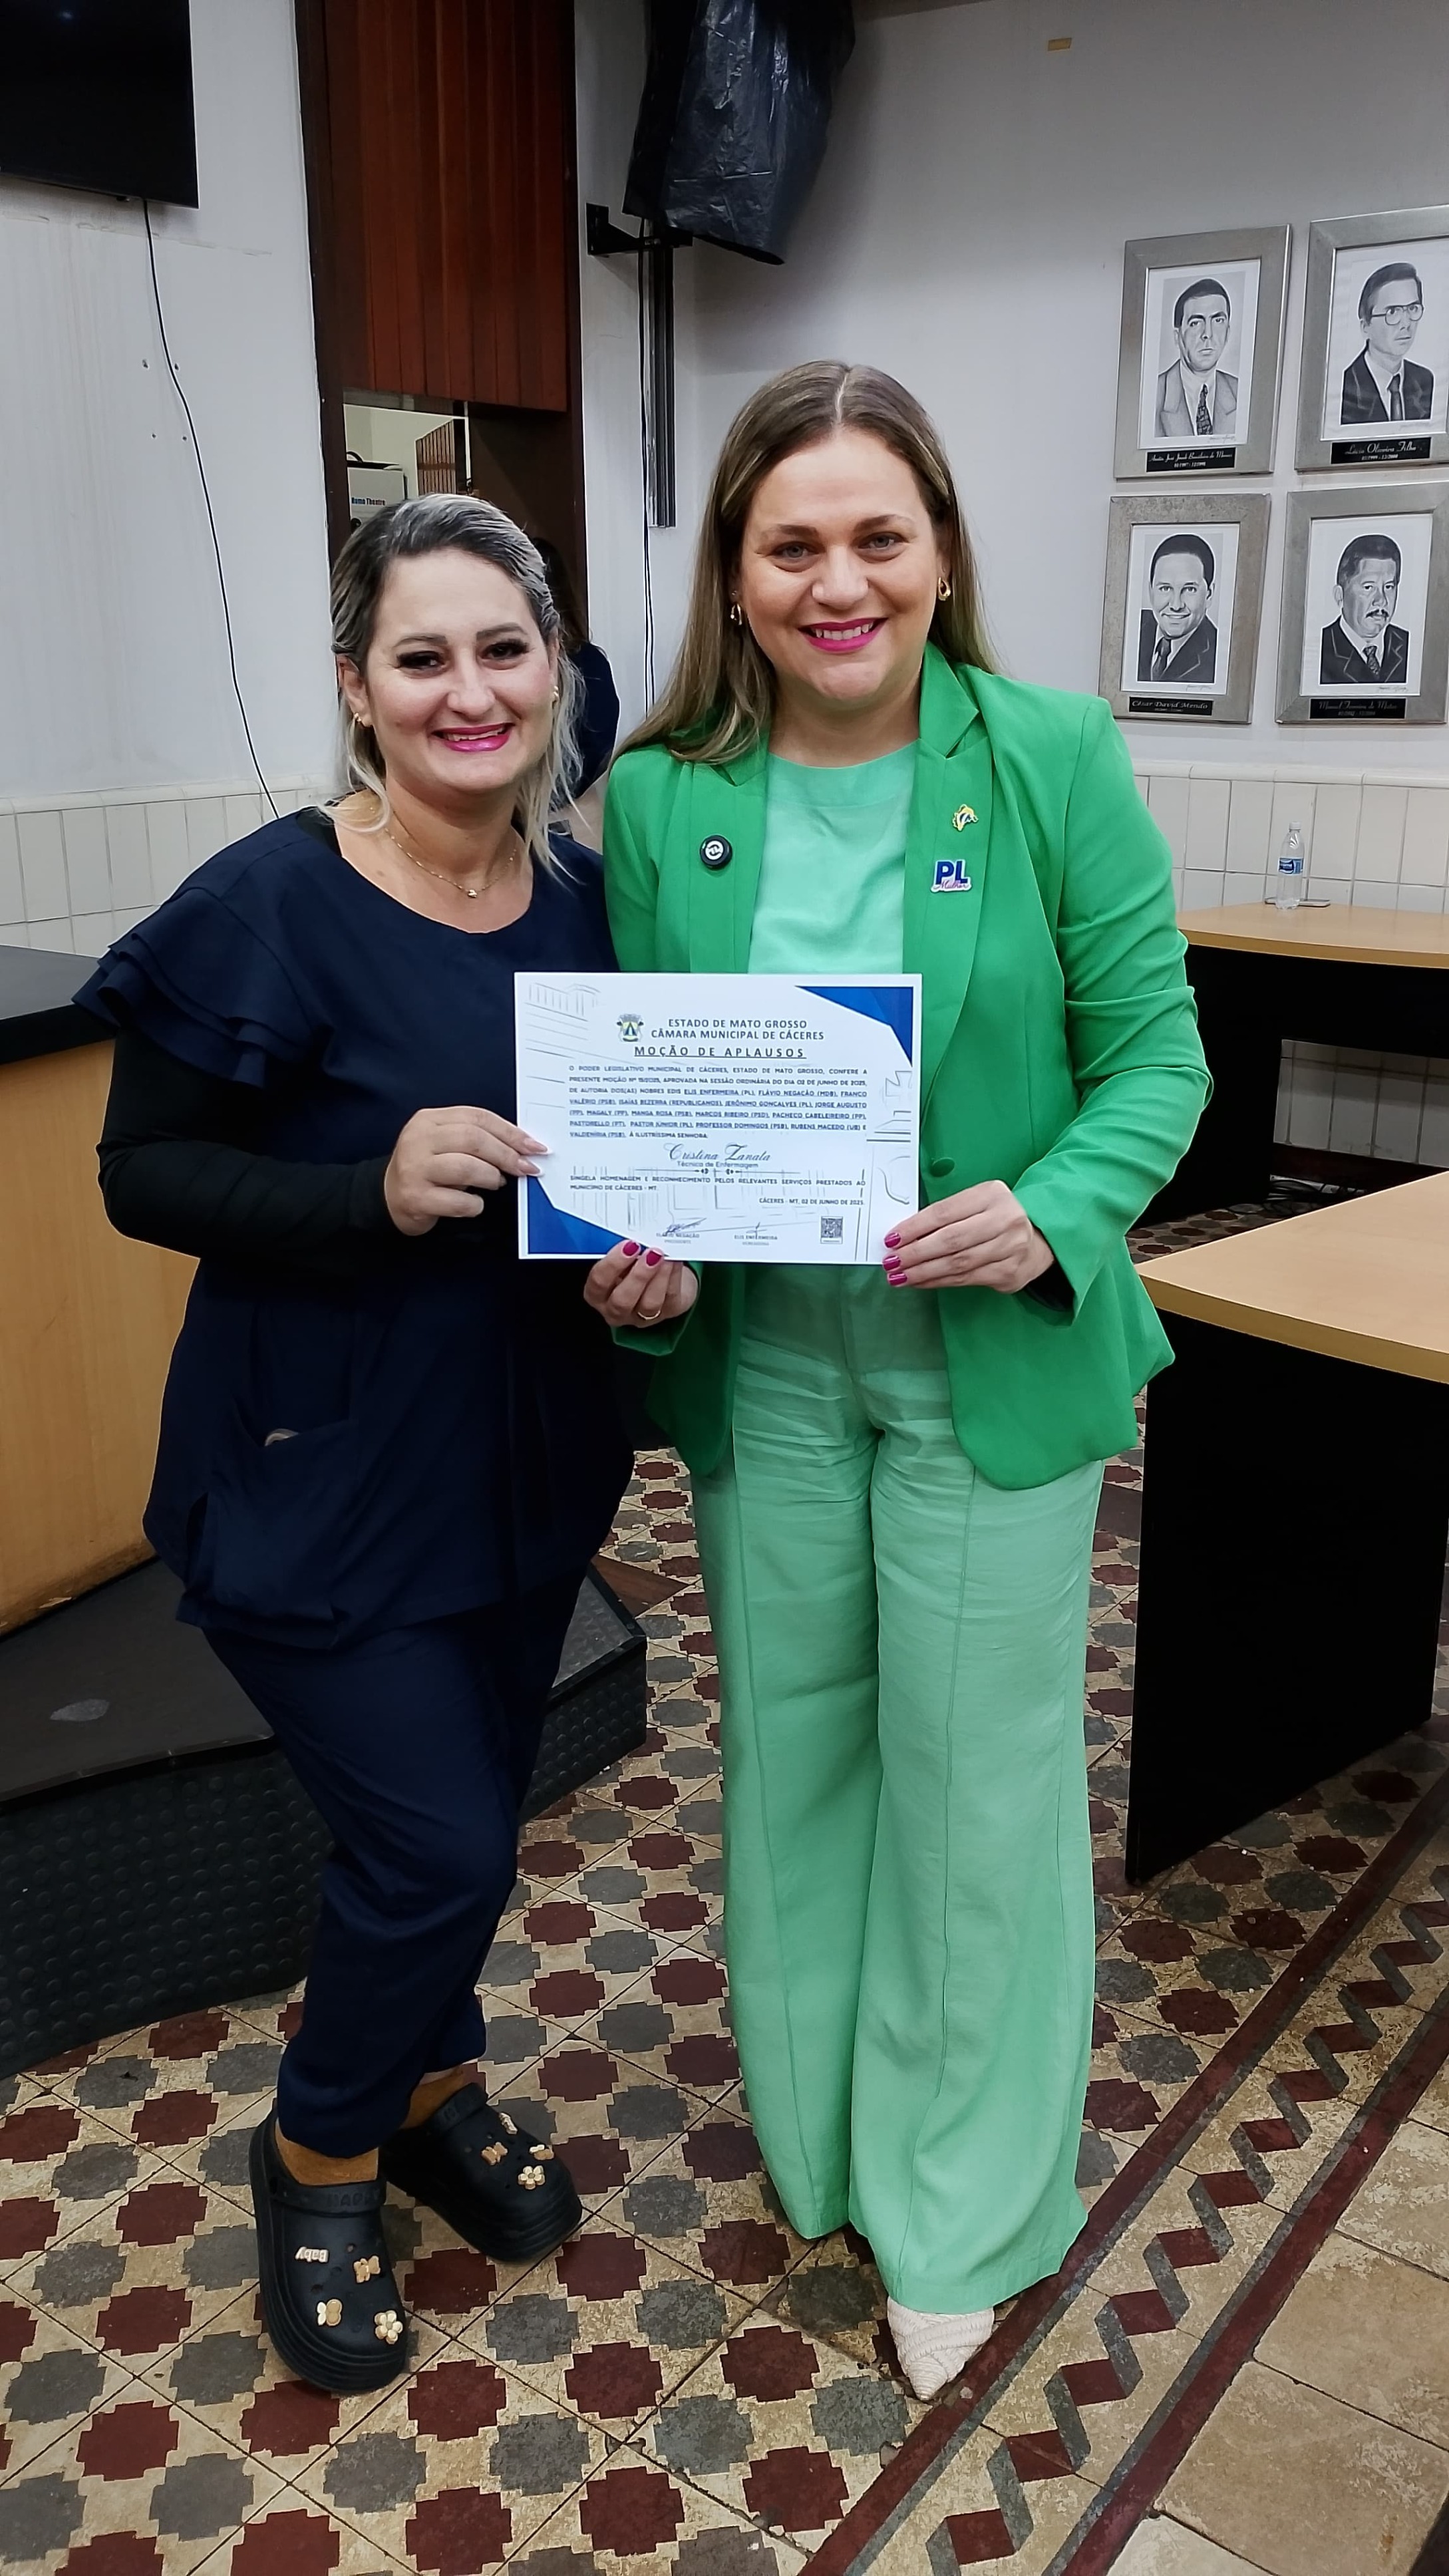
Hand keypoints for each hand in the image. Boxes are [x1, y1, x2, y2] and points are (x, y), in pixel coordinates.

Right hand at [384, 1105, 544, 1236]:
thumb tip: (521, 1147)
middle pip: (473, 1139)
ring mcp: (414, 1169)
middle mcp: (418, 1140)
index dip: (510, 1131)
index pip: (476, 1117)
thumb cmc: (427, 1169)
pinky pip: (458, 1201)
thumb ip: (476, 1139)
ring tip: (496, 1183)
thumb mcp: (444, 1144)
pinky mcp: (416, 1198)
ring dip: (491, 1177)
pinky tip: (474, 1203)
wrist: (388, 1197)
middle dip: (507, 1155)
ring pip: (467, 1167)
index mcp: (429, 1120)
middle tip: (526, 1167)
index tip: (533, 1146)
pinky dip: (475, 1204)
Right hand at [583, 1243, 699, 1328]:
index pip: (598, 1282)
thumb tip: (633, 1239)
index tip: (628, 1246)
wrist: (663, 1277)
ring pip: (649, 1303)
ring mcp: (642, 1316)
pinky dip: (673, 1276)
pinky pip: (671, 1296)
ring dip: (658, 1276)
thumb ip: (622, 1251)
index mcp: (598, 1293)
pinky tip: (674, 1260)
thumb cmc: (634, 1264)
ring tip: (663, 1256)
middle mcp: (616, 1309)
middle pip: (622, 1301)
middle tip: (650, 1253)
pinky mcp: (668, 1312)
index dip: (612, 1264)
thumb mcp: (622, 1257)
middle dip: (637, 1275)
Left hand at [883, 1180, 1055, 1292]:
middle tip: (892, 1261)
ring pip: (958, 1264)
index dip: (914, 1228)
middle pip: (951, 1240)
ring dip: (923, 1272)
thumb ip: (946, 1215)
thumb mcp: (976, 1203)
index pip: (944, 1213)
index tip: (891, 1239)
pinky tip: (920, 1282)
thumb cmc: (995, 1217)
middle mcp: (1005, 1220)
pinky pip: (966, 1280)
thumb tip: (904, 1237)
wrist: (1038, 1236)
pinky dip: (939, 1282)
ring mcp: (1011, 1248)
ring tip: (899, 1276)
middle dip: (915, 1253)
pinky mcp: (1010, 1273)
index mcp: (992, 1195)